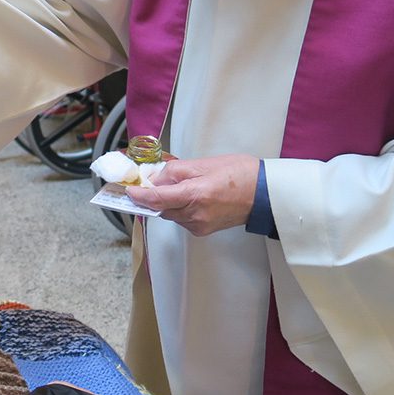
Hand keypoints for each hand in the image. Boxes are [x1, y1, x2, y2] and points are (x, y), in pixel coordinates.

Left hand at [126, 154, 259, 236]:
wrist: (264, 194)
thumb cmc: (240, 174)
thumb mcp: (204, 164)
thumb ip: (175, 171)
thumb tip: (155, 178)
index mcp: (195, 195)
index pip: (156, 198)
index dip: (139, 195)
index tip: (129, 190)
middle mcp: (194, 214)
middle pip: (161, 207)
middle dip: (155, 195)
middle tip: (156, 180)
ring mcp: (198, 225)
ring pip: (170, 214)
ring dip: (169, 201)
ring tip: (186, 185)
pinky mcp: (202, 231)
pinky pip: (181, 219)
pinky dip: (180, 208)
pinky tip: (193, 197)